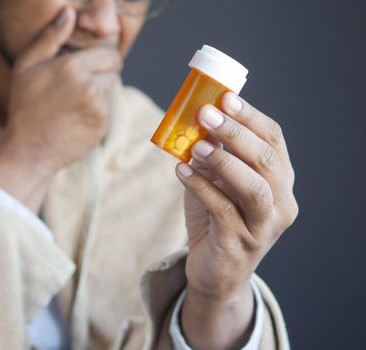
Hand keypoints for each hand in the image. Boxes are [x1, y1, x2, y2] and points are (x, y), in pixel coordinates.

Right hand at [0, 7, 122, 211]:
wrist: (28, 150)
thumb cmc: (24, 106)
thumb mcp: (27, 66)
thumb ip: (50, 37)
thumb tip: (69, 12)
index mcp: (72, 66)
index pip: (110, 54)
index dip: (100, 60)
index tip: (86, 67)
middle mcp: (89, 86)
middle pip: (114, 71)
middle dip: (101, 74)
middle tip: (77, 87)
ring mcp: (97, 108)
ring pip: (111, 90)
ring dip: (99, 93)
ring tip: (73, 103)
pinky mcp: (101, 126)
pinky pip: (107, 110)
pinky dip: (97, 112)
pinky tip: (76, 118)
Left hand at [175, 92, 297, 348]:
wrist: (215, 273)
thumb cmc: (216, 220)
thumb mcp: (218, 183)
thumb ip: (214, 155)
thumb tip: (196, 117)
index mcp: (280, 182)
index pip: (274, 141)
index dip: (251, 117)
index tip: (225, 98)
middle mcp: (281, 203)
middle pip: (267, 161)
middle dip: (236, 133)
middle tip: (205, 114)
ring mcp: (263, 227)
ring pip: (254, 188)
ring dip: (223, 161)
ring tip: (196, 145)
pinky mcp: (240, 244)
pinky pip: (222, 210)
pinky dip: (201, 187)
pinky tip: (181, 172)